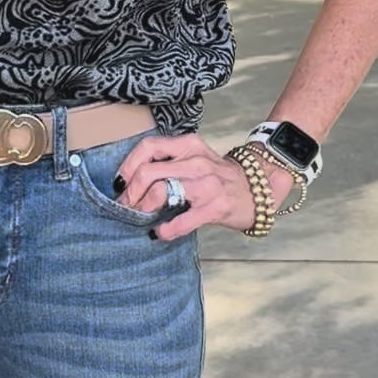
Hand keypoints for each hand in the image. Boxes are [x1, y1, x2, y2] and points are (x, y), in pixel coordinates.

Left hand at [113, 131, 294, 240]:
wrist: (256, 189)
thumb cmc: (218, 176)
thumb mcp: (194, 157)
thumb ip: (168, 161)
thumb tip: (131, 179)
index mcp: (188, 145)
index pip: (148, 147)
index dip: (128, 166)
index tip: (120, 182)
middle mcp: (196, 161)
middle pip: (148, 172)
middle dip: (129, 193)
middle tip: (124, 206)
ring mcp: (207, 184)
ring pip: (161, 192)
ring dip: (142, 208)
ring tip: (139, 217)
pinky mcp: (215, 207)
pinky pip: (181, 221)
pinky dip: (165, 230)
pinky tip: (158, 233)